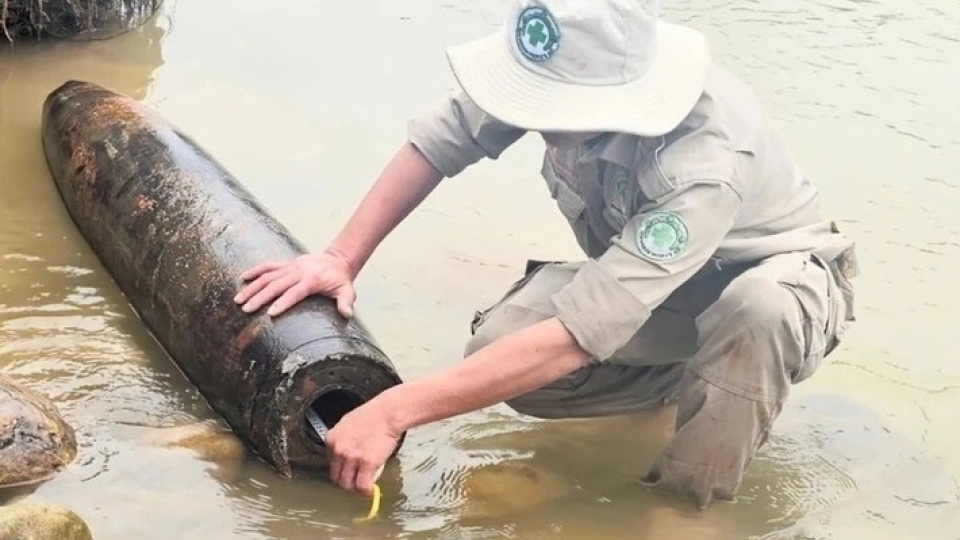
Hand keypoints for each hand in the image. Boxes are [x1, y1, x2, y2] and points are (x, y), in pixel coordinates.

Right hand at [234, 250, 356, 317]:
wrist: (337, 260)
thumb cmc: (341, 280)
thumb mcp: (347, 291)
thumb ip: (346, 302)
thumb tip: (347, 314)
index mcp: (312, 280)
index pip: (295, 292)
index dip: (283, 302)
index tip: (270, 313)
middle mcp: (298, 272)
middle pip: (276, 284)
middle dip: (260, 297)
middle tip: (246, 309)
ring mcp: (291, 266)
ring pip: (268, 276)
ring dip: (252, 287)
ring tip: (238, 300)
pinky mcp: (286, 263)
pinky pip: (268, 265)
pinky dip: (255, 271)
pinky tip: (242, 278)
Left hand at [326, 396, 402, 495]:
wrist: (388, 414)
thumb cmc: (373, 416)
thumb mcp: (348, 424)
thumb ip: (343, 440)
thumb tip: (345, 455)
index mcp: (331, 439)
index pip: (330, 463)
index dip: (342, 468)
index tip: (350, 469)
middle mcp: (338, 450)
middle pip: (336, 477)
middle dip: (346, 480)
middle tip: (357, 479)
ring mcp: (352, 457)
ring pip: (347, 484)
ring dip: (355, 487)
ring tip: (364, 484)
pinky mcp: (367, 463)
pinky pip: (362, 486)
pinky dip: (366, 491)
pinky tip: (371, 490)